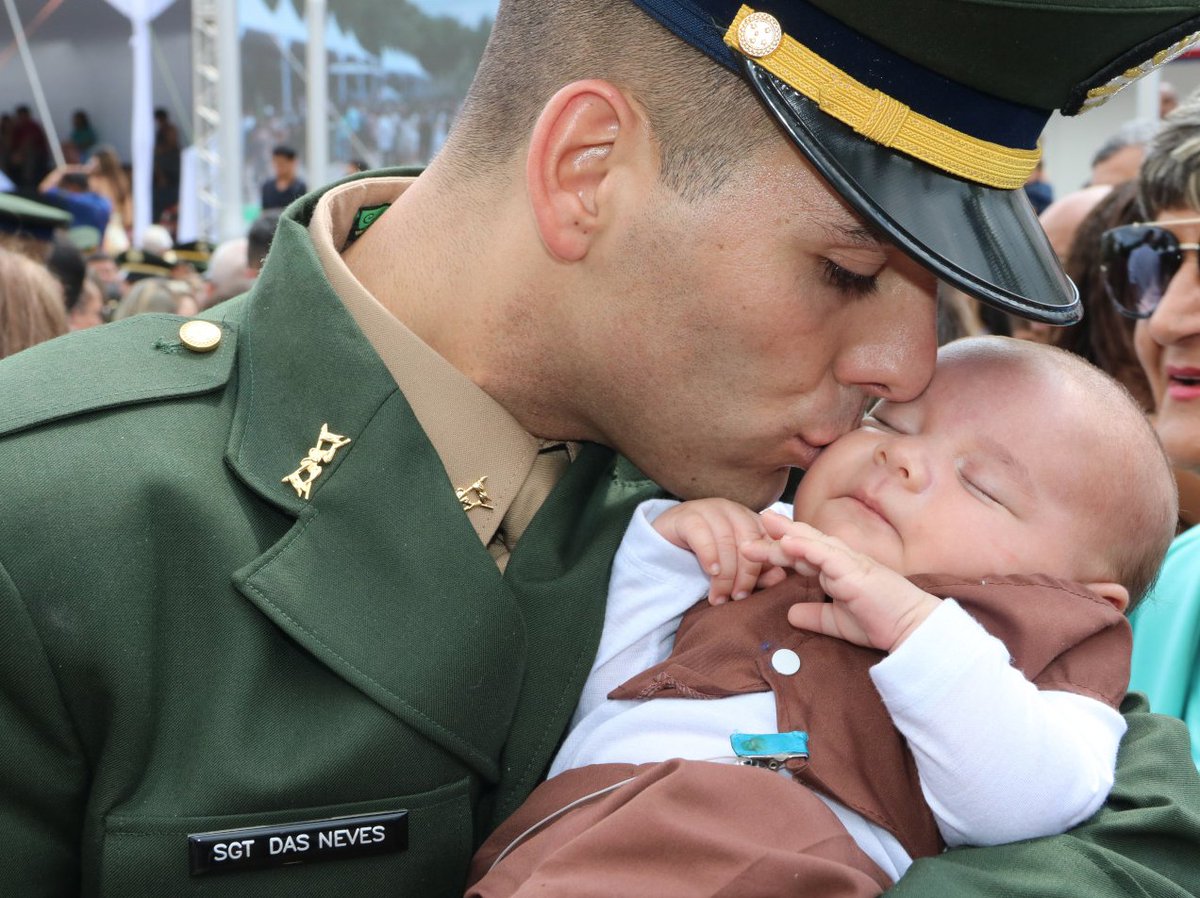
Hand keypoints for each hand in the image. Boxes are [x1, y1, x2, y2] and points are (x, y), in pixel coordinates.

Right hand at [652, 499, 784, 604]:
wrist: (664, 543)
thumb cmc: (705, 557)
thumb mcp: (734, 568)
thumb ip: (757, 573)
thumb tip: (780, 578)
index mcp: (751, 520)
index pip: (769, 540)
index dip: (769, 565)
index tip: (764, 590)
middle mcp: (733, 510)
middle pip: (750, 540)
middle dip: (747, 573)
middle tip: (739, 597)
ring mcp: (709, 509)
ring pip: (727, 540)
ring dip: (726, 573)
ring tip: (720, 597)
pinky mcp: (687, 516)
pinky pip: (702, 533)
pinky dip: (709, 554)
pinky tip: (711, 571)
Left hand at [743, 517, 939, 651]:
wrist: (911, 630)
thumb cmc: (880, 621)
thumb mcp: (837, 621)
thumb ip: (815, 615)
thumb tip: (790, 614)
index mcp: (836, 569)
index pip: (803, 554)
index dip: (779, 548)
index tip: (755, 545)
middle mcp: (841, 560)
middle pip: (804, 542)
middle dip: (778, 533)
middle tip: (753, 522)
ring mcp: (849, 563)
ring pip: (813, 542)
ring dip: (788, 532)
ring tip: (766, 522)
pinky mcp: (856, 572)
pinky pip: (827, 556)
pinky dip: (807, 547)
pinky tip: (789, 542)